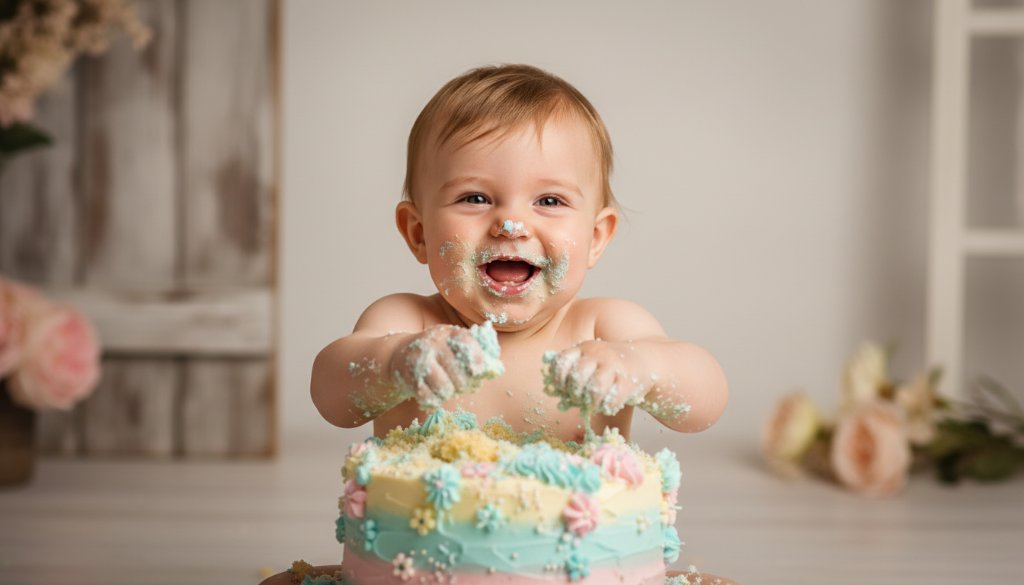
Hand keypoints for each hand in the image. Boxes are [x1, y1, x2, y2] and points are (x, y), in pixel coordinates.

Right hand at [389, 321, 503, 408]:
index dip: (478, 361)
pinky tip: (433, 394)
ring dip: (448, 393)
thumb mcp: (454, 345)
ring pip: (445, 388)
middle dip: (463, 384)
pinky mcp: (408, 376)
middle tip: (460, 384)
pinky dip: (434, 400)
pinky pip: (429, 397)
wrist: (399, 354)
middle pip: (460, 374)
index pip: (468, 344)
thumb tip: (497, 370)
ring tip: (445, 387)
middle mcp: (434, 342)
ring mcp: (420, 359)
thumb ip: (476, 353)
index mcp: (449, 332)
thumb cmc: (437, 353)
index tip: (479, 372)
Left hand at [542, 340, 648, 415]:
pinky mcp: (628, 380)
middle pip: (577, 376)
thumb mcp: (590, 362)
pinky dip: (606, 407)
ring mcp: (614, 365)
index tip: (564, 388)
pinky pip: (611, 399)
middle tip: (579, 399)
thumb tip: (552, 392)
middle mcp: (598, 353)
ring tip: (593, 404)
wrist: (645, 361)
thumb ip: (572, 373)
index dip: (559, 379)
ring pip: (594, 388)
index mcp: (584, 348)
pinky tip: (608, 405)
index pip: (562, 362)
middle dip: (575, 393)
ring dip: (590, 402)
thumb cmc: (610, 367)